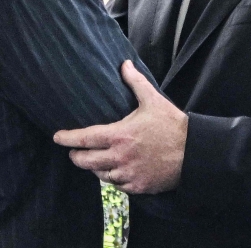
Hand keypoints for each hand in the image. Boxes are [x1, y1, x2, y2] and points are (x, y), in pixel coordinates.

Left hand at [53, 60, 186, 194]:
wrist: (194, 152)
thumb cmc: (172, 124)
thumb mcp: (152, 100)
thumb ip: (135, 82)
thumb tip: (124, 63)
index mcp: (119, 135)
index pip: (84, 138)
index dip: (67, 138)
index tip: (57, 137)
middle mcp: (119, 157)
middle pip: (86, 161)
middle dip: (76, 156)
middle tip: (74, 152)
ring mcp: (128, 174)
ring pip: (100, 175)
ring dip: (95, 168)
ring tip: (94, 160)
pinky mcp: (138, 187)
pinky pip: (117, 185)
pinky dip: (113, 178)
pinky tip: (114, 172)